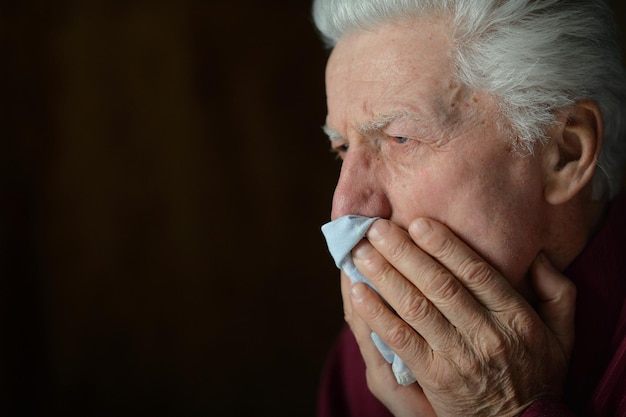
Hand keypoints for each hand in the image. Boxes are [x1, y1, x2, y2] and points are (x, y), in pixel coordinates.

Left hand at [343, 218, 575, 416]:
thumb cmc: (537, 373)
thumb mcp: (562, 333)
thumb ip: (557, 291)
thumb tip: (536, 254)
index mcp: (516, 318)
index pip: (476, 272)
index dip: (444, 245)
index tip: (417, 223)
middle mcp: (486, 334)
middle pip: (439, 284)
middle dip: (404, 252)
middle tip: (376, 229)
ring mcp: (459, 356)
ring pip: (416, 307)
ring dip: (384, 276)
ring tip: (360, 254)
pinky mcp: (435, 377)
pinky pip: (401, 340)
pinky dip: (377, 314)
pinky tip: (357, 293)